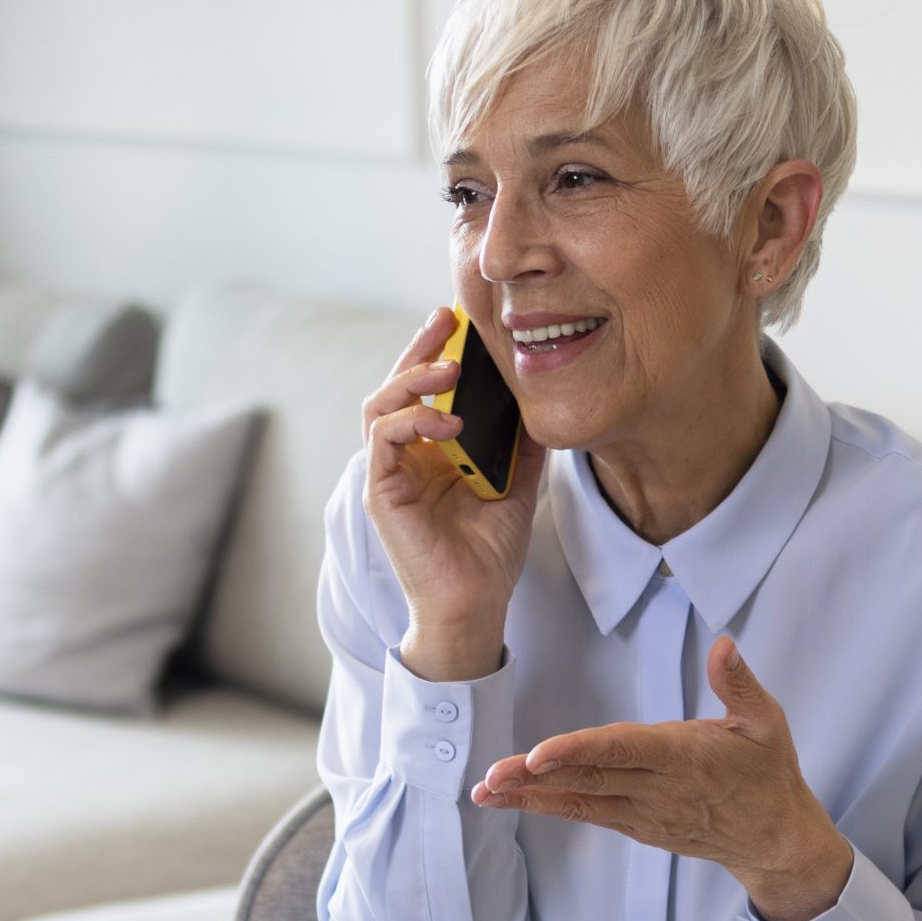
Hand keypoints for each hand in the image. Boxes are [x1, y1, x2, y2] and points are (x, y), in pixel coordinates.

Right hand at [362, 308, 548, 680]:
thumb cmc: (488, 551)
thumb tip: (541, 399)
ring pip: (380, 406)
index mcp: (429, 452)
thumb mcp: (518, 484)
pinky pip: (383, 440)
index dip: (434, 353)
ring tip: (450, 368)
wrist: (476, 601)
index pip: (423, 391)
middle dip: (418, 348)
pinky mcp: (381, 492)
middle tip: (444, 318)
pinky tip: (448, 421)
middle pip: (395, 387)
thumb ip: (522, 444)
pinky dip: (412, 420)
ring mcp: (389, 474)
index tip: (458, 322)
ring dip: (412, 379)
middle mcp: (404, 458)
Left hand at [472, 637, 852, 920]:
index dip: (577, 751)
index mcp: (686, 757)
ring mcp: (644, 813)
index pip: (623, 750)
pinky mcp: (637, 827)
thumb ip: (739, 684)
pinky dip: (549, 806)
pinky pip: (587, 814)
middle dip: (535, 777)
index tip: (538, 753)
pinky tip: (514, 800)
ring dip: (529, 797)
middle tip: (488, 775)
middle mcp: (658, 789)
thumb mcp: (767, 723)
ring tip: (484, 791)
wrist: (775, 838)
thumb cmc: (769, 772)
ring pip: (579, 802)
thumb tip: (723, 643)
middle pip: (588, 779)